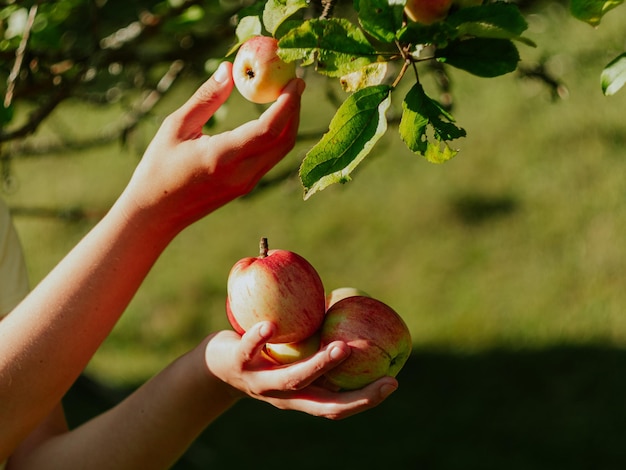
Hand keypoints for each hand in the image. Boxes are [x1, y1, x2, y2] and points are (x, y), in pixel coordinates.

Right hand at [121, 61, 304, 232]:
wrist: (156, 214)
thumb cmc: (158, 168)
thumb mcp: (176, 127)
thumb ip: (206, 98)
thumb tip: (228, 69)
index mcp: (223, 157)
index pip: (269, 129)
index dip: (288, 103)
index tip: (294, 79)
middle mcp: (242, 173)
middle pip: (284, 140)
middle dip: (295, 109)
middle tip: (295, 81)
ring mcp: (247, 183)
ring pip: (281, 150)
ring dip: (289, 122)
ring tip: (287, 94)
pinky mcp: (246, 186)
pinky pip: (271, 158)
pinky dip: (278, 135)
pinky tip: (273, 116)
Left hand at [204, 322, 398, 419]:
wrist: (212, 367)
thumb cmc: (264, 356)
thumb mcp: (292, 354)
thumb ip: (318, 340)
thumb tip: (350, 310)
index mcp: (299, 396)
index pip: (336, 406)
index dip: (365, 400)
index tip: (392, 383)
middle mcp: (282, 395)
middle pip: (321, 402)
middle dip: (354, 394)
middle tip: (383, 376)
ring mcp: (259, 382)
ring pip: (291, 379)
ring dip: (319, 365)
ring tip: (341, 347)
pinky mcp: (237, 363)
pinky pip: (249, 350)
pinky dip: (259, 339)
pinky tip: (271, 325)